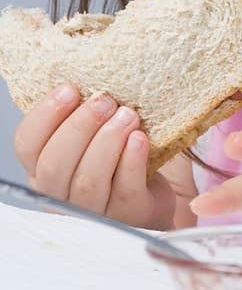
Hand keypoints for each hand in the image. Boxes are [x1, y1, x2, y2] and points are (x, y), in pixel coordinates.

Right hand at [13, 84, 174, 228]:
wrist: (166, 193)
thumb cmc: (127, 158)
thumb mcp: (100, 133)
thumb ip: (89, 114)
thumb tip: (93, 73)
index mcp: (46, 169)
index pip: (27, 145)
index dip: (45, 116)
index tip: (70, 88)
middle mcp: (62, 193)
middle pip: (55, 165)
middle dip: (79, 127)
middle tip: (104, 101)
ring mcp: (95, 210)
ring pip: (87, 180)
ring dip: (107, 141)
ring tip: (127, 115)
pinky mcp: (129, 216)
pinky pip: (124, 190)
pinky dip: (131, 161)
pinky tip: (140, 139)